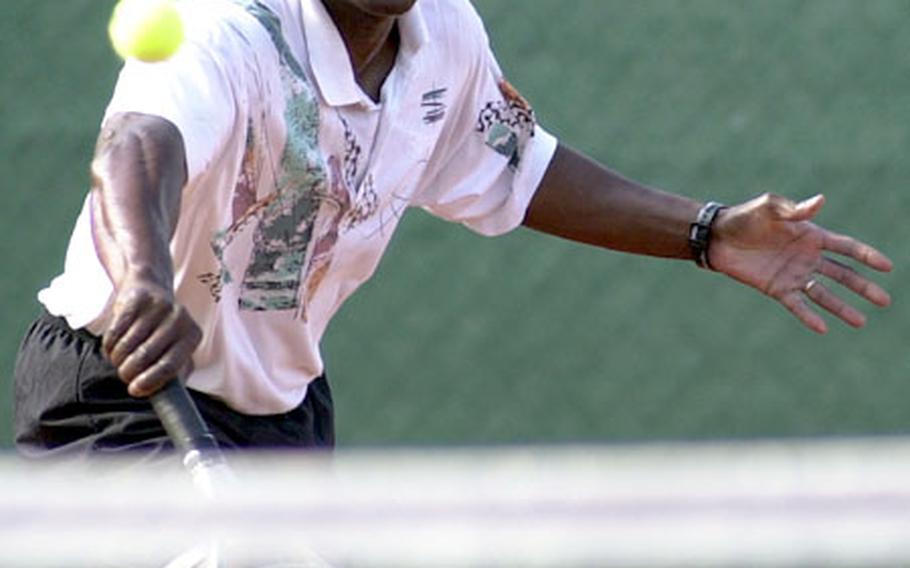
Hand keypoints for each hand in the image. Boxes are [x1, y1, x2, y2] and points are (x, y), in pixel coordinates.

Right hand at [102, 276, 201, 396]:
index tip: (134, 390)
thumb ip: (176, 372)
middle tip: (123, 376)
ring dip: (117, 360)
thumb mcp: (177, 348)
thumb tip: (171, 402)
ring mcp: (159, 307)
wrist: (150, 289)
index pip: (171, 365)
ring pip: (128, 345)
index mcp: (193, 335)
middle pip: (146, 356)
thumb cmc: (163, 329)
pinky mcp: (137, 300)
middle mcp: (180, 319)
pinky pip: (116, 331)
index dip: (150, 381)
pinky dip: (110, 346)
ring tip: (118, 361)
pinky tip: (112, 349)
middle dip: (129, 372)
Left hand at [709, 193, 892, 333]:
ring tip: (861, 322)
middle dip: (864, 287)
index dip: (867, 256)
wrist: (718, 237)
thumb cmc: (745, 217)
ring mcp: (793, 275)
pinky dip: (809, 316)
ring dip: (842, 308)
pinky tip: (823, 327)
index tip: (888, 267)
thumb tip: (820, 201)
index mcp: (811, 236)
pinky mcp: (776, 288)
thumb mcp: (769, 208)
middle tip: (885, 301)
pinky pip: (797, 304)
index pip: (846, 248)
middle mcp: (807, 258)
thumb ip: (794, 209)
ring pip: (824, 294)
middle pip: (843, 275)